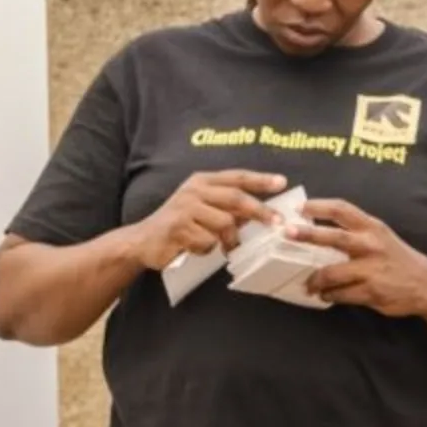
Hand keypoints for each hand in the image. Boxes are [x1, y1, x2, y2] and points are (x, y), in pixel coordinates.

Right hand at [130, 170, 287, 269]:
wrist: (143, 240)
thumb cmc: (179, 224)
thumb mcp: (203, 209)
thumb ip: (228, 207)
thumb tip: (261, 213)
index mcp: (202, 181)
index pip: (237, 177)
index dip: (260, 179)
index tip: (282, 182)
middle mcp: (194, 190)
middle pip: (236, 198)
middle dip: (260, 211)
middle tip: (277, 223)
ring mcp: (185, 208)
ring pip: (225, 224)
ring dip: (227, 239)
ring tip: (218, 245)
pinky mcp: (179, 228)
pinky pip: (208, 242)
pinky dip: (207, 250)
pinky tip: (193, 248)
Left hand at [288, 198, 426, 318]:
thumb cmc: (397, 258)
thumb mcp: (380, 236)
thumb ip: (355, 232)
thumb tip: (318, 229)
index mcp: (372, 227)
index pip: (341, 209)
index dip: (318, 206)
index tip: (298, 207)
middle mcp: (371, 245)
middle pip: (333, 237)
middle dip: (307, 235)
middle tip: (287, 233)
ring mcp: (371, 270)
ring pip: (331, 273)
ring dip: (314, 279)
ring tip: (307, 283)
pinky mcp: (371, 292)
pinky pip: (340, 294)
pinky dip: (329, 295)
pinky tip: (325, 295)